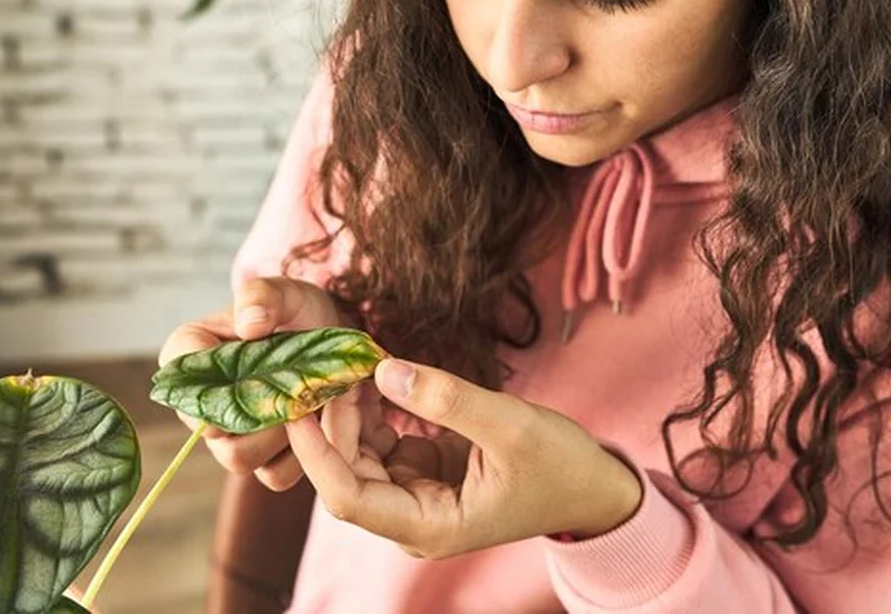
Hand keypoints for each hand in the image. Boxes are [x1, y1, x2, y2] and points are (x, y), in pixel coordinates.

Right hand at [158, 276, 390, 490]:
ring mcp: (230, 436)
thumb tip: (249, 324)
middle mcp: (201, 403)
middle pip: (211, 433)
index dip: (212, 386)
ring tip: (309, 399)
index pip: (179, 380)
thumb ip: (263, 297)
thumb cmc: (299, 312)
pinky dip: (301, 454)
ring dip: (281, 433)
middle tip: (294, 386)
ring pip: (241, 459)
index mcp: (189, 355)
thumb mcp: (286, 292)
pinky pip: (274, 474)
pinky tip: (317, 422)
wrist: (335, 341)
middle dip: (259, 412)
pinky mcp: (265, 460)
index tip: (251, 373)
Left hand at [285, 359, 643, 558]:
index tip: (297, 405)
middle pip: (346, 473)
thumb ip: (446, 398)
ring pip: (359, 456)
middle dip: (330, 423)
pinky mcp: (424, 471)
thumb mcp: (509, 425)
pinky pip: (382, 441)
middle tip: (325, 366)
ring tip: (346, 364)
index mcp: (429, 525)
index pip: (347, 496)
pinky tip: (370, 375)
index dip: (316, 452)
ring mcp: (416, 495)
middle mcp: (413, 518)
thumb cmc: (559, 466)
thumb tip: (382, 368)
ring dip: (349, 413)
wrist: (593, 487)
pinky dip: (372, 410)